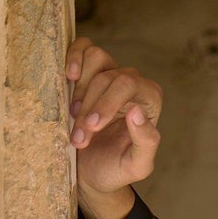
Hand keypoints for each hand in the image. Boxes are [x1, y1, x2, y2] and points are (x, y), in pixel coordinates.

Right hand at [65, 37, 162, 218]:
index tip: (91, 127)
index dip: (107, 103)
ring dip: (80, 89)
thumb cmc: (115, 168)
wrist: (90, 172)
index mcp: (149, 101)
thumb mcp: (136, 166)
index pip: (128, 85)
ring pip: (95, 57)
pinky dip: (73, 57)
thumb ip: (145, 141)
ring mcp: (110, 72)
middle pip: (109, 77)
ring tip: (74, 116)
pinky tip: (68, 77)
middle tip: (80, 136)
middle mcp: (132, 83)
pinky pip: (83, 47)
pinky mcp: (88, 70)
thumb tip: (136, 110)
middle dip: (90, 106)